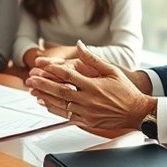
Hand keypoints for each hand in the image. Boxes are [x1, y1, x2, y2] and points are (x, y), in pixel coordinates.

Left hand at [26, 41, 154, 131]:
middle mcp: (88, 100)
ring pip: (61, 105)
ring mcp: (86, 112)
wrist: (136, 112)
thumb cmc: (125, 91)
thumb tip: (80, 45)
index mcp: (94, 86)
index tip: (42, 67)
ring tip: (33, 92)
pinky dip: (54, 110)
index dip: (53, 71)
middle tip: (30, 81)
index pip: (68, 76)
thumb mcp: (111, 71)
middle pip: (60, 91)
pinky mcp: (86, 121)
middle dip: (43, 85)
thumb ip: (93, 59)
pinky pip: (66, 116)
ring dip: (45, 98)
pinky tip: (46, 104)